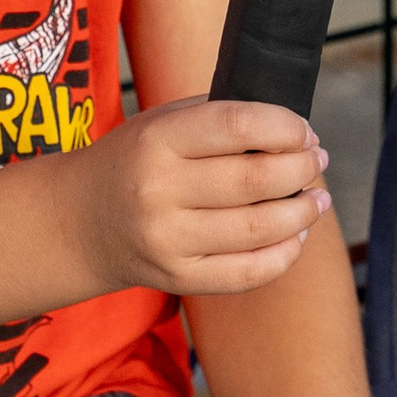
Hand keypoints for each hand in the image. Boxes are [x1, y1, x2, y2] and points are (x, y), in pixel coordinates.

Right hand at [67, 99, 332, 296]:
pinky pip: (247, 272)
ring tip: (317, 198)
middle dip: (303, 168)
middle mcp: (159, 191)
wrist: (78, 222)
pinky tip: (296, 235)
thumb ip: (219, 118)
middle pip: (256, 180)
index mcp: (157, 140)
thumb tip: (293, 130)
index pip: (238, 126)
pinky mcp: (177, 278)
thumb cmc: (134, 161)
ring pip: (259, 228)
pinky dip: (284, 254)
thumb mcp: (161, 122)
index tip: (305, 131)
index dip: (285, 127)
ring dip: (303, 212)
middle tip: (318, 160)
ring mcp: (168, 240)